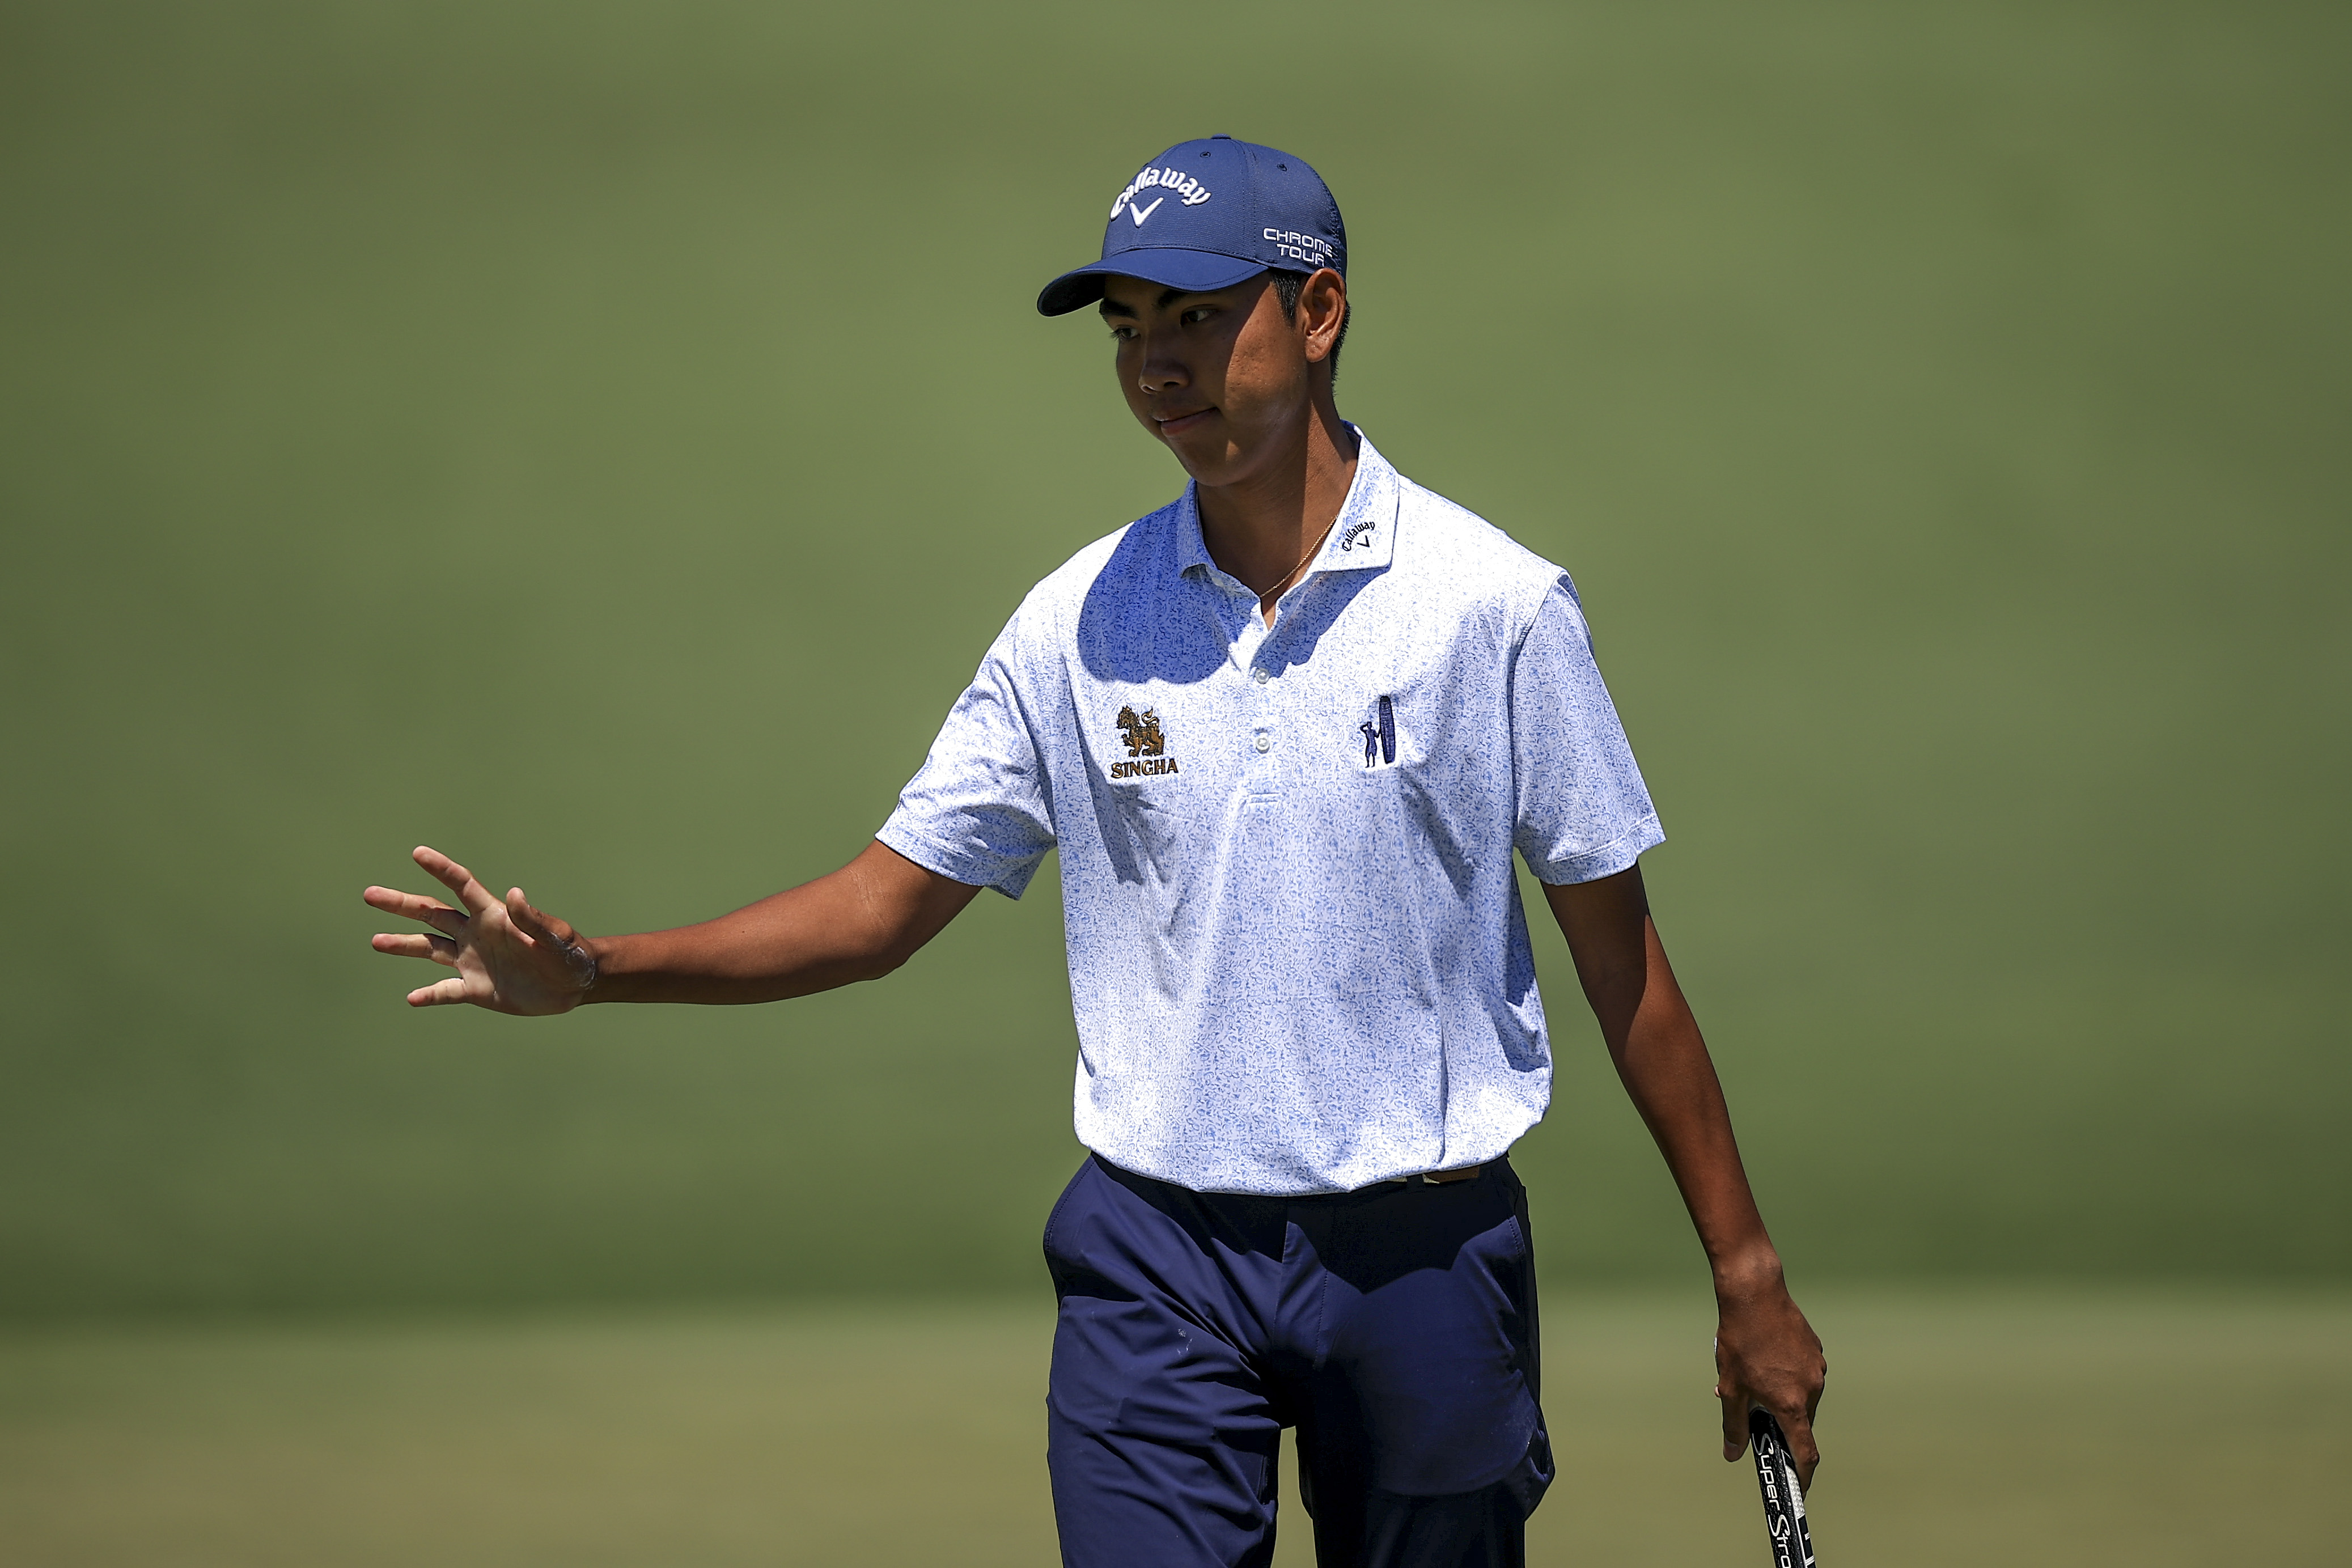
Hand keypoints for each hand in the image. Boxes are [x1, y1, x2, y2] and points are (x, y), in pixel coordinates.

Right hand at [364, 846, 595, 1013]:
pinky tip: (412, 998)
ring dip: (403, 945)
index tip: (418, 852)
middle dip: (401, 904)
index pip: (461, 886)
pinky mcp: (476, 989)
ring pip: (430, 948)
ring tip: (376, 941)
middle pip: (431, 914)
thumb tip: (515, 893)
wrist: (576, 984)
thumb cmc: (570, 953)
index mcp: (493, 916)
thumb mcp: (554, 937)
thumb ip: (533, 919)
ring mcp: (473, 961)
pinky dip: (429, 995)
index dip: (441, 868)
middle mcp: (476, 935)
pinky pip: (445, 992)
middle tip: (370, 894)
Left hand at [1714, 1270, 1825, 1488]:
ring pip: (1801, 1396)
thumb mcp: (1730, 1388)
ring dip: (1781, 1396)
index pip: (1805, 1452)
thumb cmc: (1739, 1340)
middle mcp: (1811, 1388)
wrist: (1755, 1293)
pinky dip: (1787, 1376)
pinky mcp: (1815, 1350)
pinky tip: (1764, 1357)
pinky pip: (1803, 1374)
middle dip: (1778, 1423)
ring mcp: (1816, 1367)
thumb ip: (1734, 1425)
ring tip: (1751, 1374)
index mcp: (1791, 1403)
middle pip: (1799, 1421)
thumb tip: (1734, 1454)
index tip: (1800, 1486)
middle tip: (1752, 1411)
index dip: (1803, 1473)